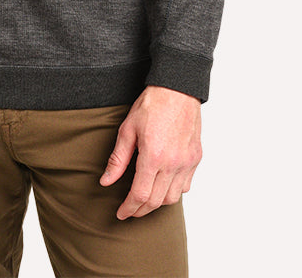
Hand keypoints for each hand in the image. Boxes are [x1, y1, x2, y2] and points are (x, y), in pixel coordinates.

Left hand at [99, 85, 201, 219]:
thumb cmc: (151, 105)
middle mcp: (173, 163)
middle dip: (141, 210)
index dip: (129, 208)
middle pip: (156, 201)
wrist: (177, 88)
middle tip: (130, 209)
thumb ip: (117, 159)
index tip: (121, 213)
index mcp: (153, 156)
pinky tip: (163, 185)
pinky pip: (186, 185)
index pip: (140, 195)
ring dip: (158, 203)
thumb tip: (106, 181)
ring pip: (173, 197)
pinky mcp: (196, 158)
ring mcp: (187, 162)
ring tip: (145, 199)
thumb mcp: (127, 129)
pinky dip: (173, 190)